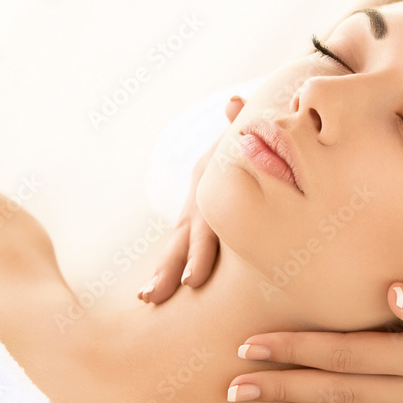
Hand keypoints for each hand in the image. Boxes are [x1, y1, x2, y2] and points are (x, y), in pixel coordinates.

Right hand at [138, 96, 244, 303]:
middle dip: (168, 268)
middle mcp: (196, 198)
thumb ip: (242, 124)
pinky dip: (170, 268)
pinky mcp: (196, 222)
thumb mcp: (247, 130)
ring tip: (147, 298)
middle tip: (152, 297)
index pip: (205, 221)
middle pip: (182, 237)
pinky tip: (157, 296)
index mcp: (209, 181)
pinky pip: (183, 247)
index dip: (198, 250)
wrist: (243, 136)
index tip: (192, 282)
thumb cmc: (254, 138)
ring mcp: (192, 211)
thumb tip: (234, 103)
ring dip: (160, 271)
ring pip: (176, 244)